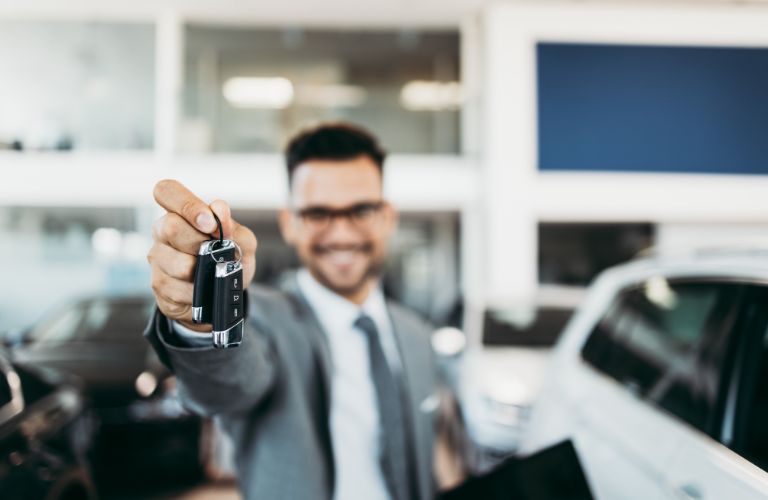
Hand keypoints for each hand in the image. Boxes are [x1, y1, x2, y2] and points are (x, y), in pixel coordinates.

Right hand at [147, 179, 256, 331]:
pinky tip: (203, 288)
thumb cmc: (228, 259)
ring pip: (177, 263)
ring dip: (202, 271)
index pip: (167, 191)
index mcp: (181, 212)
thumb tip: (220, 211)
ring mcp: (158, 258)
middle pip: (170, 227)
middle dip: (201, 243)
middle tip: (215, 252)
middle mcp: (163, 231)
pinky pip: (179, 289)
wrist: (221, 293)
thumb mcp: (242, 242)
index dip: (187, 204)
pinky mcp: (158, 284)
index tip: (209, 223)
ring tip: (211, 272)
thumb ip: (234, 226)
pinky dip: (199, 291)